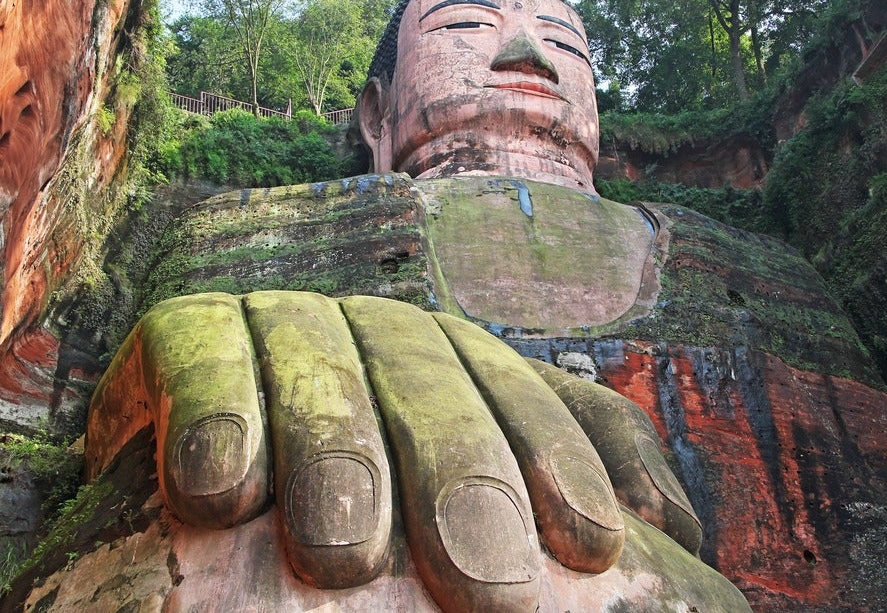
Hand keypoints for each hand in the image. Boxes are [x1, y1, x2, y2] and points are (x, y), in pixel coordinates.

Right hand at [85, 291, 707, 610]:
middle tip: (483, 580)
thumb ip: (572, 481)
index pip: (529, 400)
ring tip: (342, 555)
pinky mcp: (191, 324)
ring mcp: (290, 322)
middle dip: (461, 470)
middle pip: (436, 381)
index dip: (566, 462)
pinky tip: (222, 486)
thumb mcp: (477, 497)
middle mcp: (384, 335)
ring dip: (338, 451)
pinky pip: (205, 347)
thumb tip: (678, 526)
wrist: (217, 485)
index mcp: (464, 368)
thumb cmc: (371, 516)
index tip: (595, 545)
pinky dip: (218, 408)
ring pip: (326, 364)